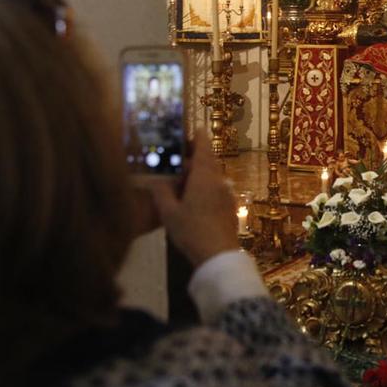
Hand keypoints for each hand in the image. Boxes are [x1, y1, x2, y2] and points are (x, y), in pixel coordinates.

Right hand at [138, 129, 239, 267]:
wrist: (218, 256)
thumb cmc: (191, 230)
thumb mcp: (168, 212)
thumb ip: (161, 192)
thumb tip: (157, 179)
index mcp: (204, 176)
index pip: (203, 147)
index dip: (197, 136)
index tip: (191, 130)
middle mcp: (219, 180)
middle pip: (207, 162)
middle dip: (192, 160)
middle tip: (174, 163)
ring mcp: (227, 194)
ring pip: (211, 177)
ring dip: (198, 175)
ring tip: (179, 184)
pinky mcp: (230, 207)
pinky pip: (216, 190)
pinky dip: (204, 188)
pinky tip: (192, 201)